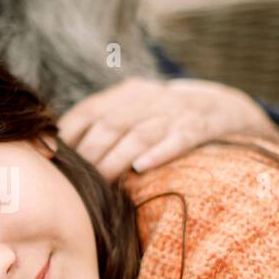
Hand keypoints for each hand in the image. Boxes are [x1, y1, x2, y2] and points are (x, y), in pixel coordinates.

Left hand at [57, 77, 277, 182]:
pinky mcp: (200, 127)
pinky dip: (159, 153)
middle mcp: (148, 100)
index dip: (70, 136)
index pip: (89, 112)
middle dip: (91, 155)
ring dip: (116, 160)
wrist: (223, 105)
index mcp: (126, 94)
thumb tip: (58, 151)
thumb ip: (101, 123)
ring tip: (100, 184)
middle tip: (75, 184)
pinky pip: (178, 139)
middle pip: (110, 126)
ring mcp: (174, 113)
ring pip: (138, 136)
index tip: (55, 160)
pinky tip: (140, 168)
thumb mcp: (133, 108)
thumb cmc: (164, 118)